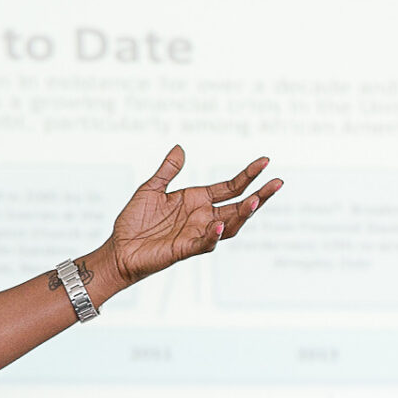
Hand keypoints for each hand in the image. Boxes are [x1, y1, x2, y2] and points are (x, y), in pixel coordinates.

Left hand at [107, 145, 281, 286]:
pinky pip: (205, 243)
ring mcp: (197, 234)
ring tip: (255, 200)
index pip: (231, 187)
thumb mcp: (151, 188)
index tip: (265, 161)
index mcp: (198, 200)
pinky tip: (220, 223)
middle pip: (239, 206)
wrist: (119, 248)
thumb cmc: (134, 221)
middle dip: (260, 195)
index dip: (248, 175)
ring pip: (230, 226)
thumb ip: (168, 170)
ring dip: (243, 215)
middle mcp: (203, 217)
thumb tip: (181, 148)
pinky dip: (214, 234)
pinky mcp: (185, 249)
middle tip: (278, 182)